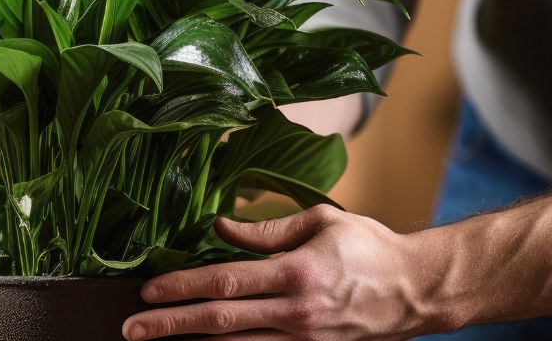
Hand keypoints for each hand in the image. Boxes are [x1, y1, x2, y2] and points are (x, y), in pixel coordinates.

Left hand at [122, 205, 439, 339]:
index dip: (182, 287)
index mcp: (295, 273)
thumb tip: (218, 226)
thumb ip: (265, 229)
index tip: (149, 291)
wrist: (419, 290)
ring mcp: (304, 338)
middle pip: (220, 321)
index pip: (225, 281)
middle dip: (171, 325)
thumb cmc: (371, 247)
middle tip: (132, 327)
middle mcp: (296, 311)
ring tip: (155, 339)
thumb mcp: (319, 221)